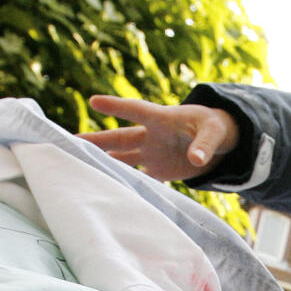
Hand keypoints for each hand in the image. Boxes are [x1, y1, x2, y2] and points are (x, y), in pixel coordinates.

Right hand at [80, 95, 238, 180]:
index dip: (117, 107)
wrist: (221, 142)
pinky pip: (138, 177)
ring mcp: (153, 154)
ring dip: (103, 162)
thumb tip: (196, 159)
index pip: (136, 110)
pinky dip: (124, 183)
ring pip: (122, 158)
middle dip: (96, 140)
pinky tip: (108, 189)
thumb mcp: (215, 133)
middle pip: (119, 138)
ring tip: (79, 167)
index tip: (94, 101)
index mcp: (163, 119)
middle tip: (70, 142)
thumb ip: (205, 145)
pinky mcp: (159, 170)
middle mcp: (152, 136)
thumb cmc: (217, 128)